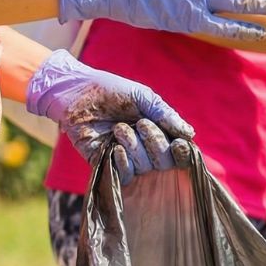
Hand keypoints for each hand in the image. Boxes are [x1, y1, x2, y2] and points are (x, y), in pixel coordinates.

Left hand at [26, 50, 193, 185]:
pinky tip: (115, 147)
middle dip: (156, 144)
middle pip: (164, 162)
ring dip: (135, 148)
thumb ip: (166, 115)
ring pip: (145, 168)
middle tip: (141, 124)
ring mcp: (126, 157)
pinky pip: (124, 175)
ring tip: (119, 128)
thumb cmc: (111, 90)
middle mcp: (145, 147)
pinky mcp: (106, 164)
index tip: (178, 144)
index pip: (177, 150)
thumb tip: (190, 134)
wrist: (76, 93)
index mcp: (157, 130)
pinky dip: (123, 162)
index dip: (180, 151)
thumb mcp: (143, 97)